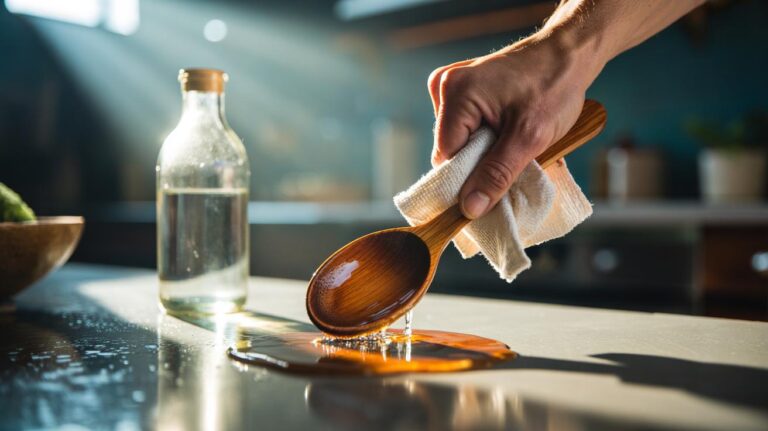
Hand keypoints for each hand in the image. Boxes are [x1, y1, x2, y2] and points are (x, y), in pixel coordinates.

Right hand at [428, 36, 597, 218]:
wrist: (570, 53)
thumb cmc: (555, 87)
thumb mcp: (529, 137)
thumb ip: (497, 174)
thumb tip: (470, 208)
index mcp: (456, 94)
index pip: (446, 158)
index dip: (467, 180)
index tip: (494, 190)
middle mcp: (445, 86)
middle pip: (451, 150)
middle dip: (478, 164)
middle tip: (512, 163)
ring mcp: (452, 86)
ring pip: (459, 142)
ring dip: (484, 152)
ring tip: (514, 144)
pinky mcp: (464, 89)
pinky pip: (466, 128)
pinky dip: (486, 138)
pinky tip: (507, 133)